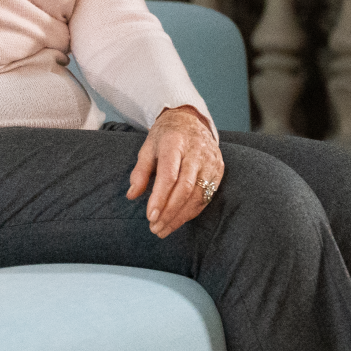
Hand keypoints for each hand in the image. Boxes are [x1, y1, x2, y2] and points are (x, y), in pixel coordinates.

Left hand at [125, 105, 222, 238]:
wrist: (191, 121)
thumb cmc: (166, 137)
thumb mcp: (148, 148)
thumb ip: (140, 172)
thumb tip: (132, 195)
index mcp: (175, 143)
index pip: (169, 175)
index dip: (160, 197)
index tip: (150, 216)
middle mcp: (196, 153)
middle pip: (185, 188)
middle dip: (169, 212)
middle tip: (155, 228)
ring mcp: (211, 162)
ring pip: (197, 196)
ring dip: (180, 216)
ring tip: (163, 229)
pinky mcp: (219, 171)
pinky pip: (206, 197)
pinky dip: (191, 212)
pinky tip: (178, 220)